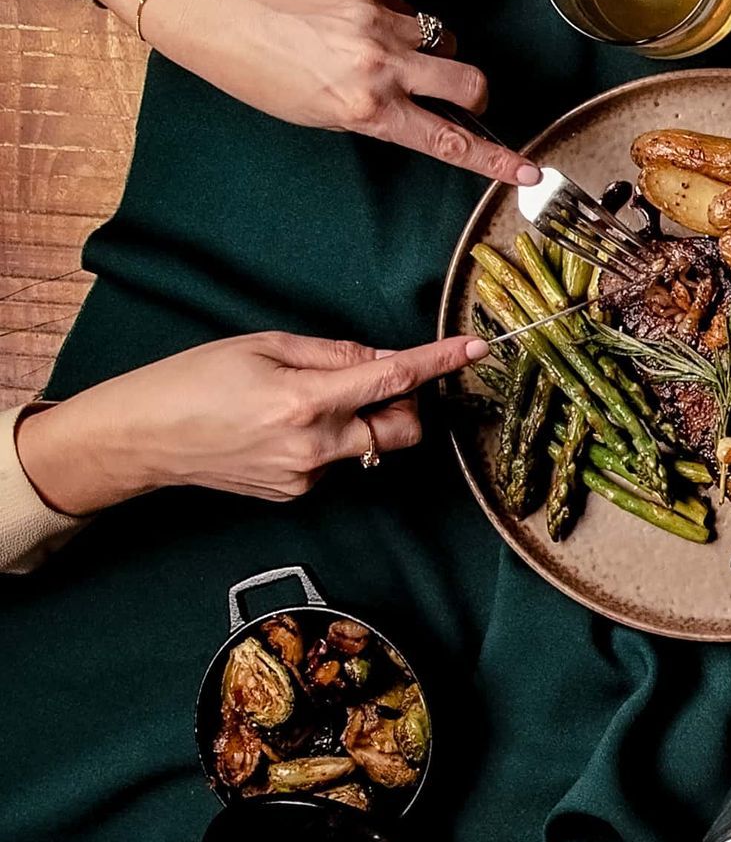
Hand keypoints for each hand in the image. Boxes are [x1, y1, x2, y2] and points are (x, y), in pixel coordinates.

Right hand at [15, 329, 481, 516]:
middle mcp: (314, 448)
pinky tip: (284, 427)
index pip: (393, 380)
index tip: (474, 348)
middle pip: (402, 432)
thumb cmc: (194, 381)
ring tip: (304, 399)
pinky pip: (336, 463)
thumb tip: (384, 357)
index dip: (439, 362)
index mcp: (306, 403)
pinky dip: (330, 440)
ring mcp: (305, 479)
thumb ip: (333, 354)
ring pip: (368, 448)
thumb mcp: (264, 346)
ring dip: (362, 421)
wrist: (145, 438)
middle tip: (376, 379)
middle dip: (406, 405)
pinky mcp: (294, 495)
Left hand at [106, 0, 535, 186]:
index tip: (528, 173)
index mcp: (364, 110)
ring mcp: (378, 21)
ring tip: (383, 50)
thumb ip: (373, 113)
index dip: (495, 160)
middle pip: (469, 82)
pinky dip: (394, 18)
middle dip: (475, 94)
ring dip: (429, 50)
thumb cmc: (255, 72)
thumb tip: (416, 108)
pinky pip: (406, 7)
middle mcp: (380, 66)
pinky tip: (354, 20)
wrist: (217, 8)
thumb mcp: (316, 116)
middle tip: (462, 96)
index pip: (447, 141)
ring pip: (441, 38)